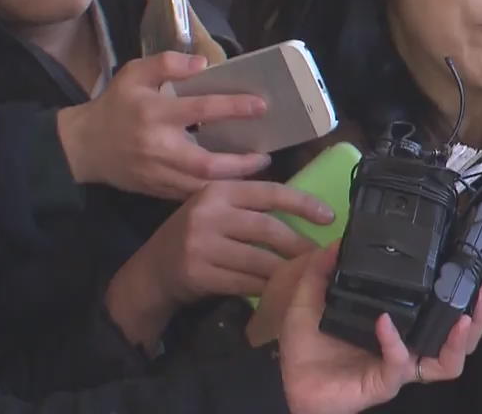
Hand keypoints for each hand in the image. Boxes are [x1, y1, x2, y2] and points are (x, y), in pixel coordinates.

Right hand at [57, 52, 270, 198]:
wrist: (84, 146)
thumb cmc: (114, 106)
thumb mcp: (134, 74)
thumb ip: (167, 63)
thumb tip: (203, 63)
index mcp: (154, 114)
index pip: (200, 110)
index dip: (232, 108)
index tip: (261, 106)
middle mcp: (158, 148)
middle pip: (207, 164)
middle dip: (241, 164)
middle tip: (265, 155)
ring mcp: (158, 174)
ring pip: (201, 188)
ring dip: (232, 183)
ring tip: (256, 171)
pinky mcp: (157, 191)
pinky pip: (191, 197)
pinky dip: (215, 192)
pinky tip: (233, 184)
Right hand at [105, 179, 335, 348]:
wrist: (152, 271)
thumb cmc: (194, 235)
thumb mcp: (215, 209)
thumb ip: (248, 205)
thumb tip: (305, 209)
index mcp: (218, 190)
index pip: (270, 192)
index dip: (303, 203)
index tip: (329, 217)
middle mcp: (209, 213)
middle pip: (268, 229)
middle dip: (299, 245)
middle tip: (320, 256)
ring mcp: (202, 244)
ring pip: (259, 260)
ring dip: (287, 271)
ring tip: (304, 275)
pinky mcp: (199, 273)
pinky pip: (245, 283)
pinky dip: (266, 288)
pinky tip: (279, 291)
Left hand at [280, 244, 481, 413]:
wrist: (287, 385)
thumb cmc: (306, 348)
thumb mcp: (311, 299)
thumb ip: (322, 269)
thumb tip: (339, 241)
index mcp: (399, 328)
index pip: (440, 314)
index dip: (460, 296)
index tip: (468, 269)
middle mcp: (406, 349)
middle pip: (460, 342)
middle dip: (479, 319)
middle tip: (481, 292)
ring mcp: (398, 368)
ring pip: (447, 363)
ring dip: (459, 341)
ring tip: (463, 318)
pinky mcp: (384, 383)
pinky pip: (400, 365)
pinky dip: (395, 342)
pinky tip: (385, 321)